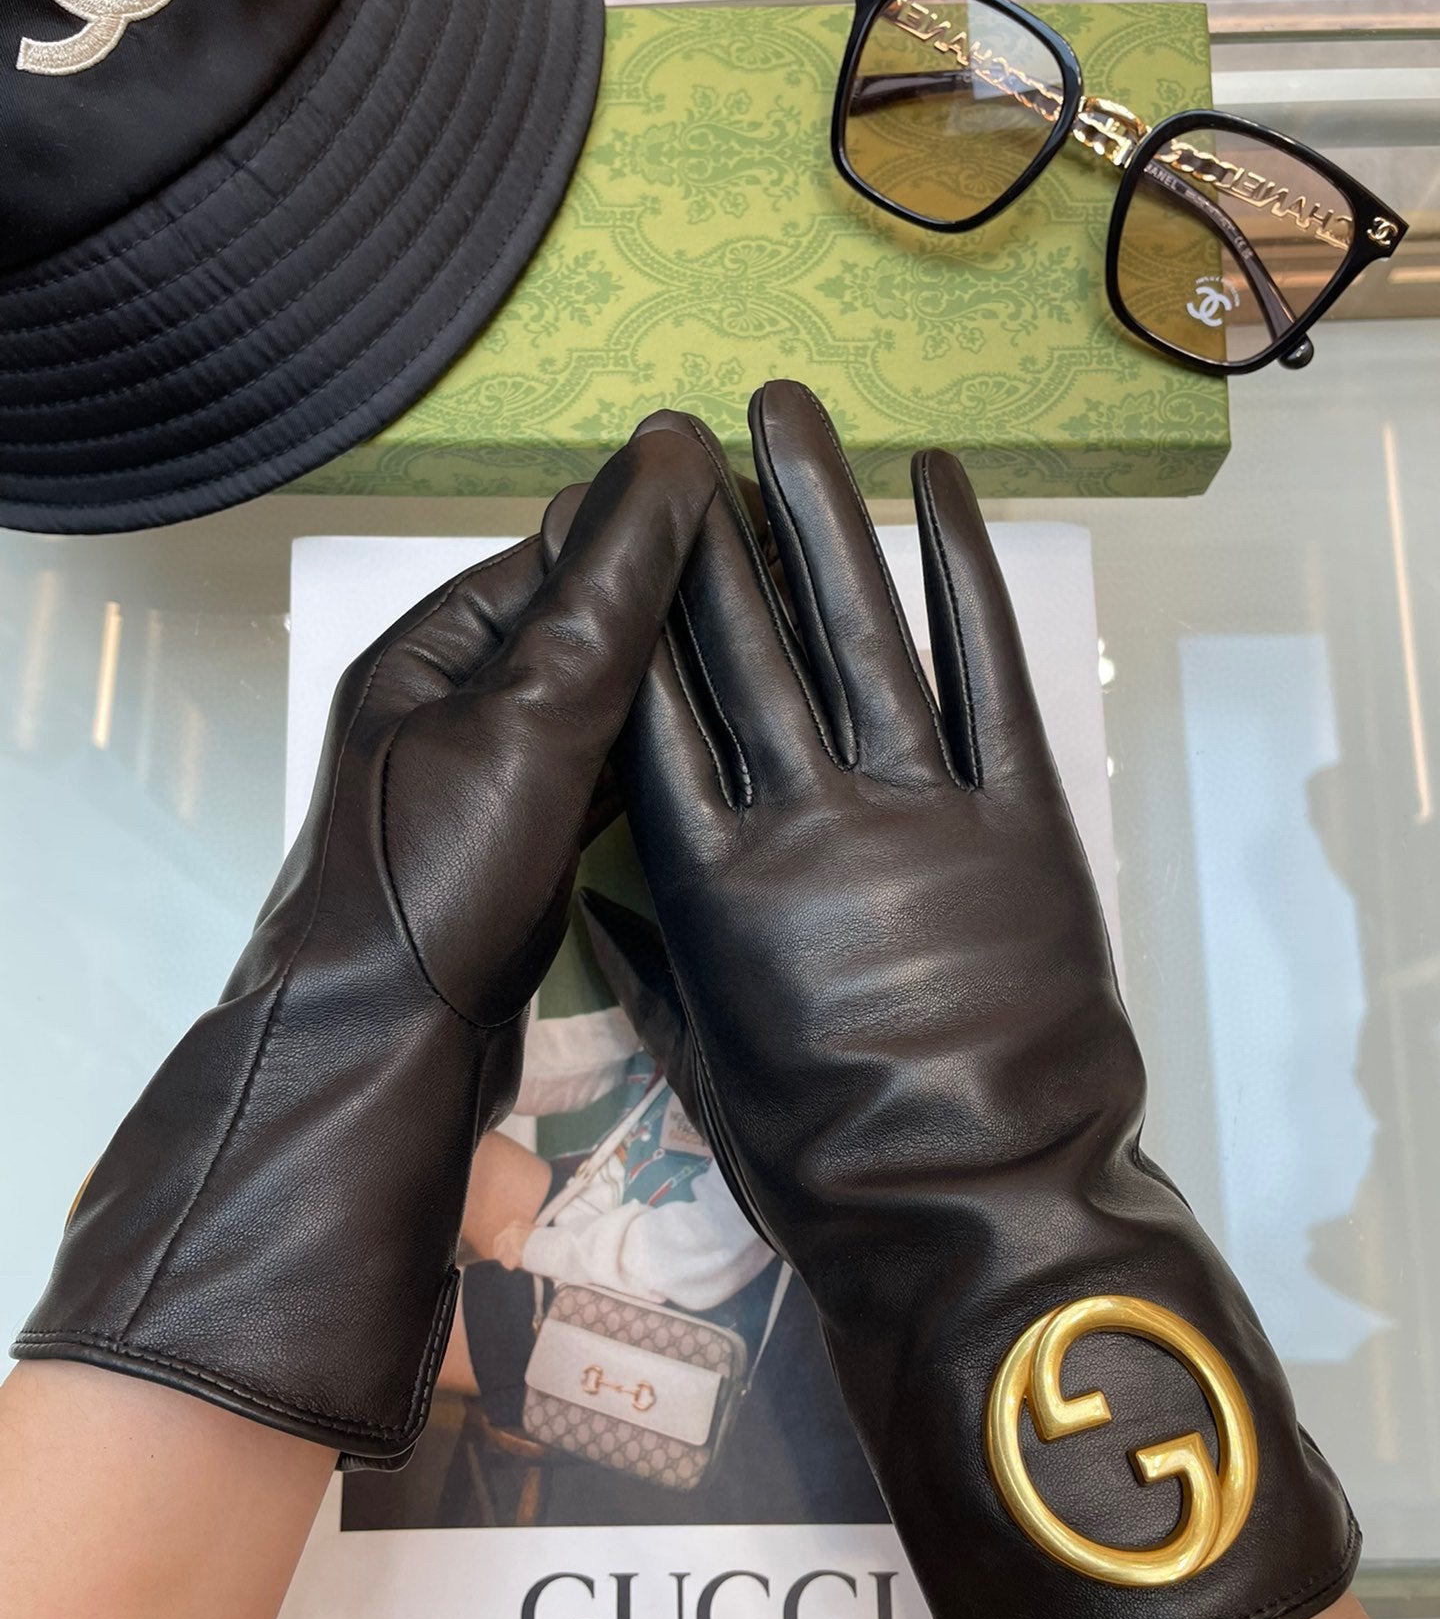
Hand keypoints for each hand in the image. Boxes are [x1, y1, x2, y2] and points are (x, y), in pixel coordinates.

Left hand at [15, 426, 713, 1466]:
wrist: (389, 1059)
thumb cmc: (443, 879)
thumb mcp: (532, 719)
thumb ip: (605, 594)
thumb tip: (674, 449)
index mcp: (431, 650)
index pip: (558, 552)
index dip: (659, 531)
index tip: (763, 522)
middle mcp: (447, 707)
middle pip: (578, 629)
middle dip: (673, 611)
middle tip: (793, 601)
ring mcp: (479, 788)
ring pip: (593, 709)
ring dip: (669, 687)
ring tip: (778, 671)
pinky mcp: (513, 855)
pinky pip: (593, 780)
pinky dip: (651, 762)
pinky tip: (719, 764)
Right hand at [604, 380, 1355, 1618]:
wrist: (973, 1209)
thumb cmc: (821, 1158)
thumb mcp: (702, 1069)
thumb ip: (647, 965)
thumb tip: (596, 893)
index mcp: (714, 883)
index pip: (652, 714)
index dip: (626, 610)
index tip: (604, 527)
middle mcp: (806, 818)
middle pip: (742, 645)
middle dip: (702, 528)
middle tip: (675, 431)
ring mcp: (922, 806)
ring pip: (858, 627)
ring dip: (818, 508)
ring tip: (784, 409)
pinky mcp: (1023, 812)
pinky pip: (990, 669)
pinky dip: (967, 569)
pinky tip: (941, 480)